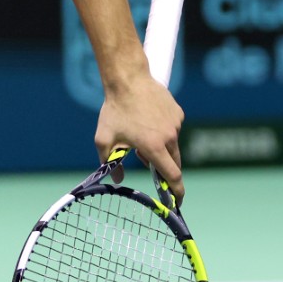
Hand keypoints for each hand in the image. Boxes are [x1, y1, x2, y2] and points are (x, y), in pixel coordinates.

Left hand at [94, 72, 186, 203]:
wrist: (127, 78)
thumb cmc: (114, 109)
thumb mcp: (105, 140)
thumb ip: (111, 164)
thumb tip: (118, 180)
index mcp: (154, 147)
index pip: (172, 176)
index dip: (177, 192)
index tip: (178, 202)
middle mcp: (169, 137)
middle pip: (174, 163)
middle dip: (164, 168)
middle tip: (145, 160)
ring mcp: (175, 124)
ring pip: (173, 145)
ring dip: (162, 148)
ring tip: (141, 135)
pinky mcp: (177, 113)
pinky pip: (173, 129)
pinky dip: (164, 131)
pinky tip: (148, 120)